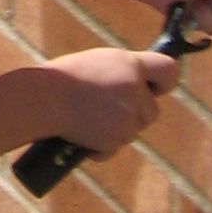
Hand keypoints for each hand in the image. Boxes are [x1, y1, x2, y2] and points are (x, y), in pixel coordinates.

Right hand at [51, 46, 175, 158]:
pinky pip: (114, 148)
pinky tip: (82, 136)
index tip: (154, 89)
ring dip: (115, 132)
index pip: (168, 70)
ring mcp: (127, 115)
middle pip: (151, 111)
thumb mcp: (96, 64)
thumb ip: (120, 73)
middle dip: (135, 116)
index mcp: (129, 64)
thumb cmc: (60, 79)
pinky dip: (100, 147)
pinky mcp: (115, 138)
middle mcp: (134, 88)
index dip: (163, 83)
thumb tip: (136, 86)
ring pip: (132, 131)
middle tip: (107, 111)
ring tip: (87, 120)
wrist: (42, 99)